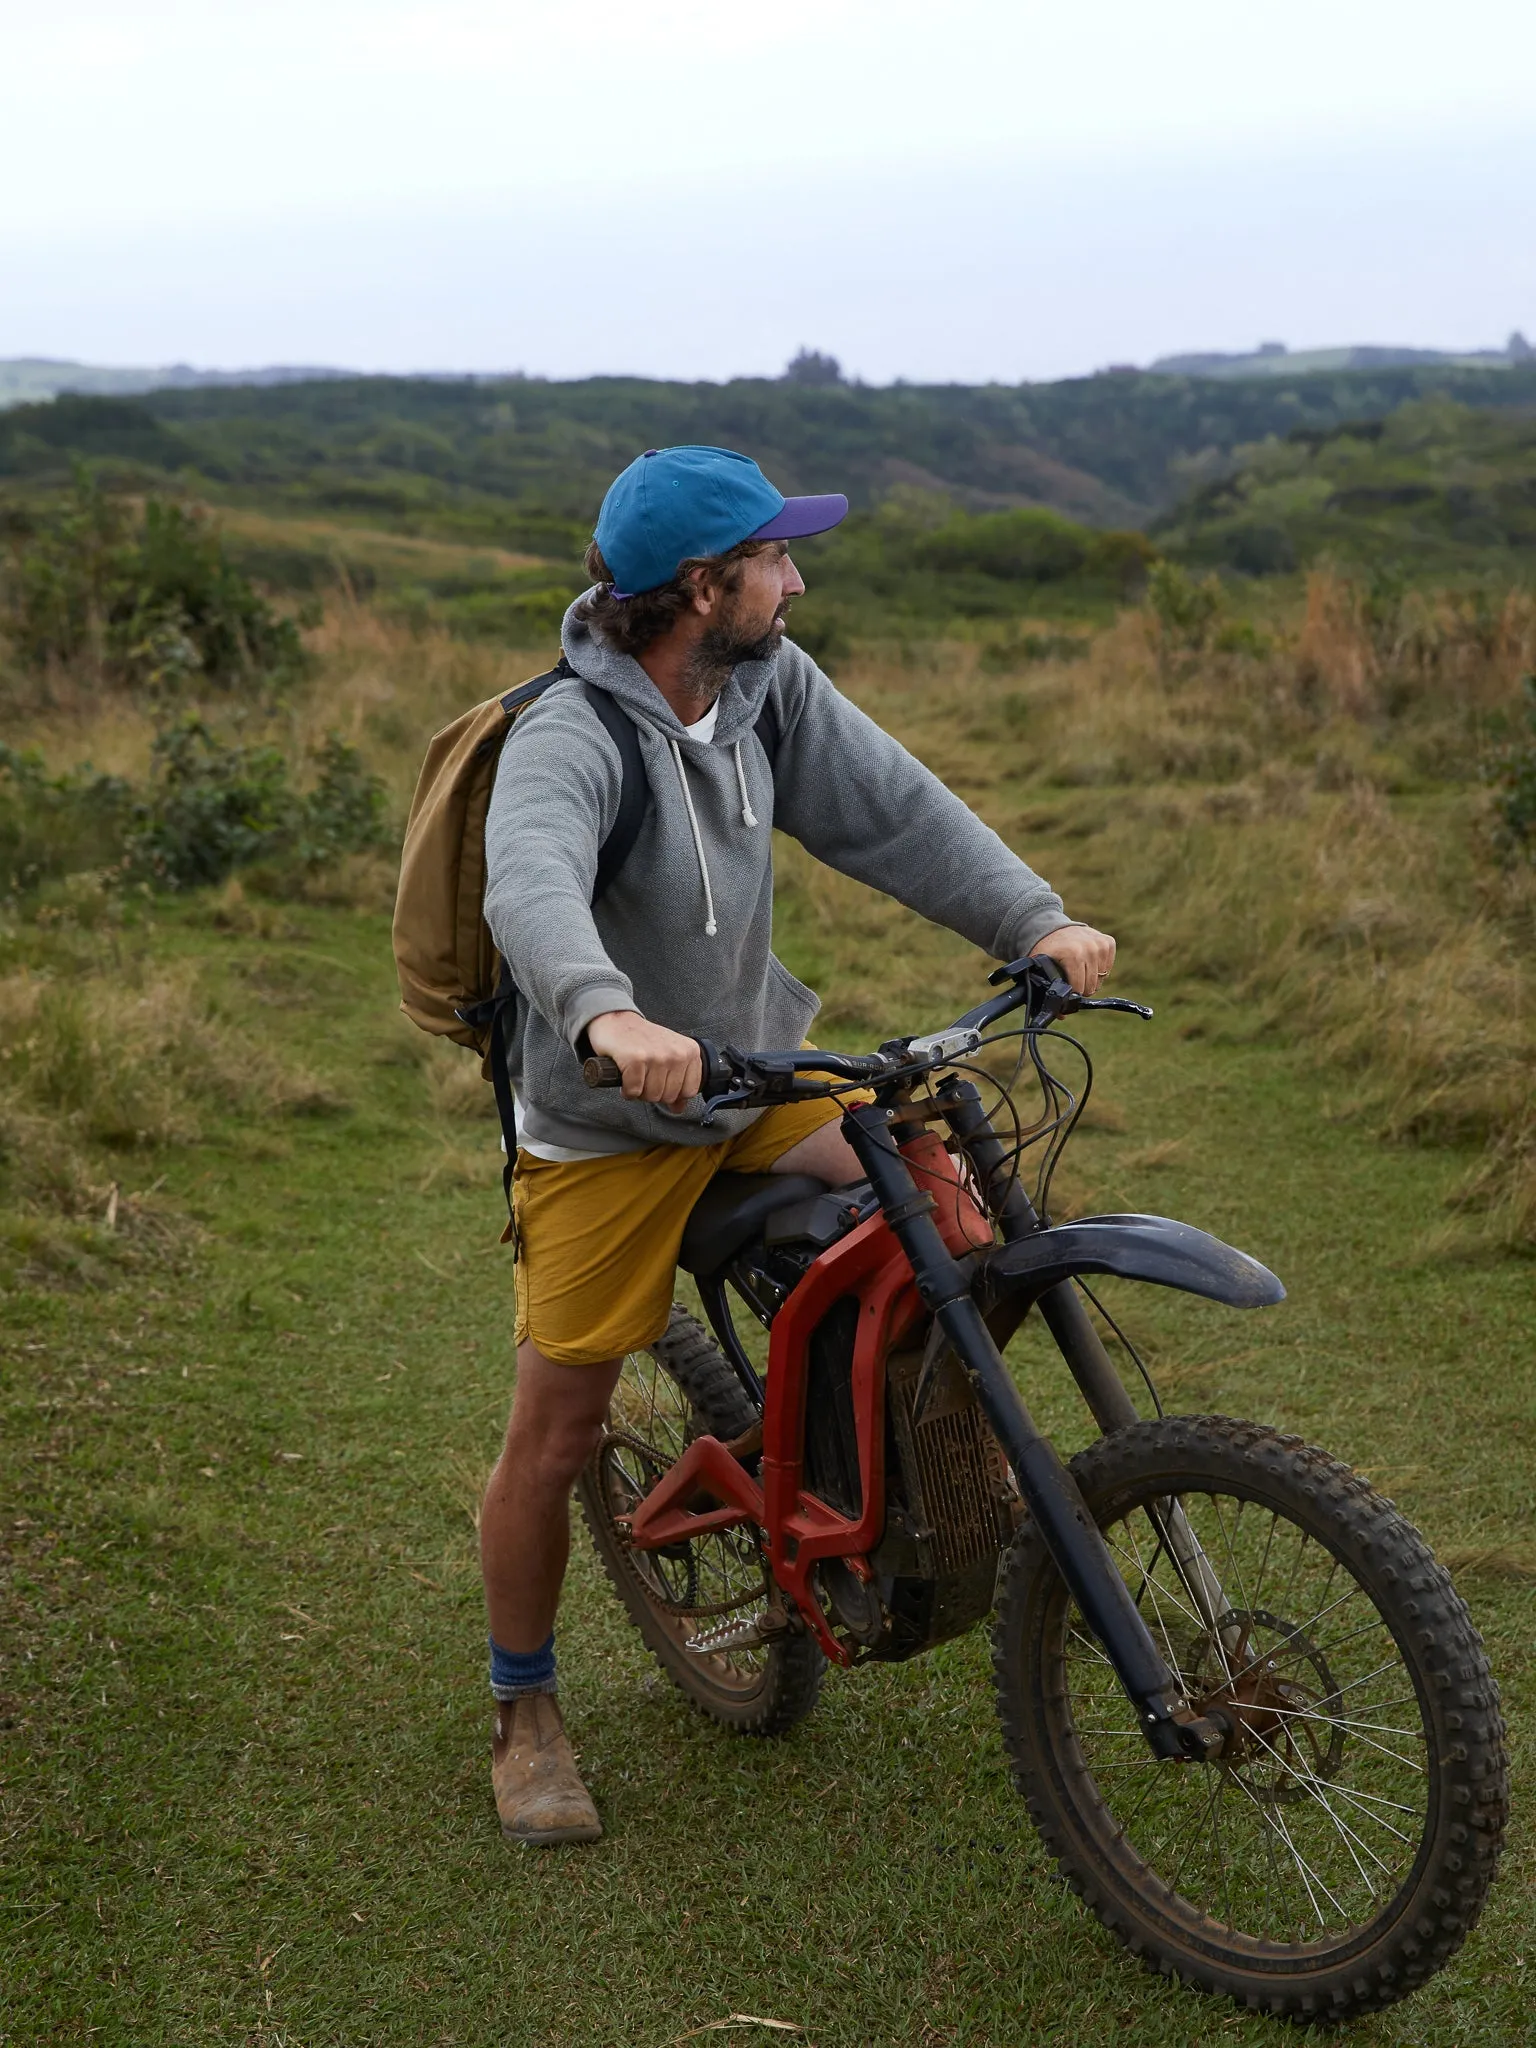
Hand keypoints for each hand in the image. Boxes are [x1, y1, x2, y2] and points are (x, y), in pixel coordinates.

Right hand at [585, 1011, 702, 1110]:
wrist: (616, 1020)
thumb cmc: (642, 1038)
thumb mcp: (669, 1055)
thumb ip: (679, 1081)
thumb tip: (679, 1107)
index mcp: (690, 1051)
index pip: (689, 1091)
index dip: (672, 1092)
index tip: (662, 1080)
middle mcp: (676, 1053)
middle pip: (669, 1096)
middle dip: (653, 1092)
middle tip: (645, 1075)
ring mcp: (656, 1056)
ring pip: (651, 1096)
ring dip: (639, 1091)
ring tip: (636, 1074)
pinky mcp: (635, 1060)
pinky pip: (633, 1092)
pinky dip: (626, 1089)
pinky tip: (625, 1075)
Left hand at [1031, 924, 1115, 995]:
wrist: (1052, 927)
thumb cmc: (1046, 951)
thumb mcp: (1042, 970)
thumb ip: (1048, 992)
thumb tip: (1062, 1015)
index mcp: (1072, 954)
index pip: (1079, 988)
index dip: (1072, 994)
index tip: (1066, 991)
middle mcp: (1089, 948)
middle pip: (1092, 985)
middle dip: (1082, 988)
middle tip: (1072, 982)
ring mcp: (1100, 944)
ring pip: (1101, 978)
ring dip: (1091, 979)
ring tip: (1078, 972)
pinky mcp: (1108, 942)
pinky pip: (1108, 967)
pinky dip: (1099, 969)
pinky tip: (1087, 964)